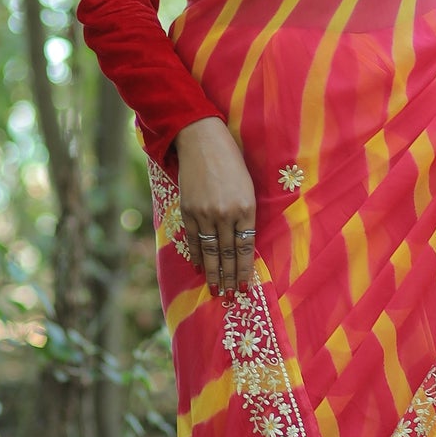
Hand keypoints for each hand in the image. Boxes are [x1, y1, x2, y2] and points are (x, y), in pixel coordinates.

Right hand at [174, 117, 257, 295]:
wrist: (201, 140)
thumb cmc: (231, 160)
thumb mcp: (247, 186)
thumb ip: (246, 214)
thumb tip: (244, 242)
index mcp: (246, 207)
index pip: (246, 248)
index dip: (244, 269)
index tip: (245, 286)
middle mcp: (226, 214)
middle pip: (228, 254)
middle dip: (229, 277)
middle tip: (229, 296)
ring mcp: (205, 213)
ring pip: (210, 251)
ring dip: (212, 273)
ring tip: (214, 289)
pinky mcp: (188, 210)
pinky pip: (194, 239)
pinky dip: (197, 255)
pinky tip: (199, 266)